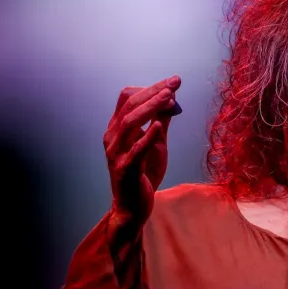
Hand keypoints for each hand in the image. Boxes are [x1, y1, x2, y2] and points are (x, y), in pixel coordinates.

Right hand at [103, 76, 180, 221]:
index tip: (173, 82)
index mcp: (117, 128)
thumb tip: (172, 98)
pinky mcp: (125, 170)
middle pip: (129, 105)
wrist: (135, 206)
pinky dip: (147, 137)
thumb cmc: (144, 172)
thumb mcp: (156, 143)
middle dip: (153, 91)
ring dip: (150, 107)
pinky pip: (135, 151)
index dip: (150, 87)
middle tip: (174, 82)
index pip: (128, 98)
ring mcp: (116, 153)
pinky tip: (160, 126)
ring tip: (169, 97)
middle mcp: (112, 137)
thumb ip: (160, 121)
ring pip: (129, 123)